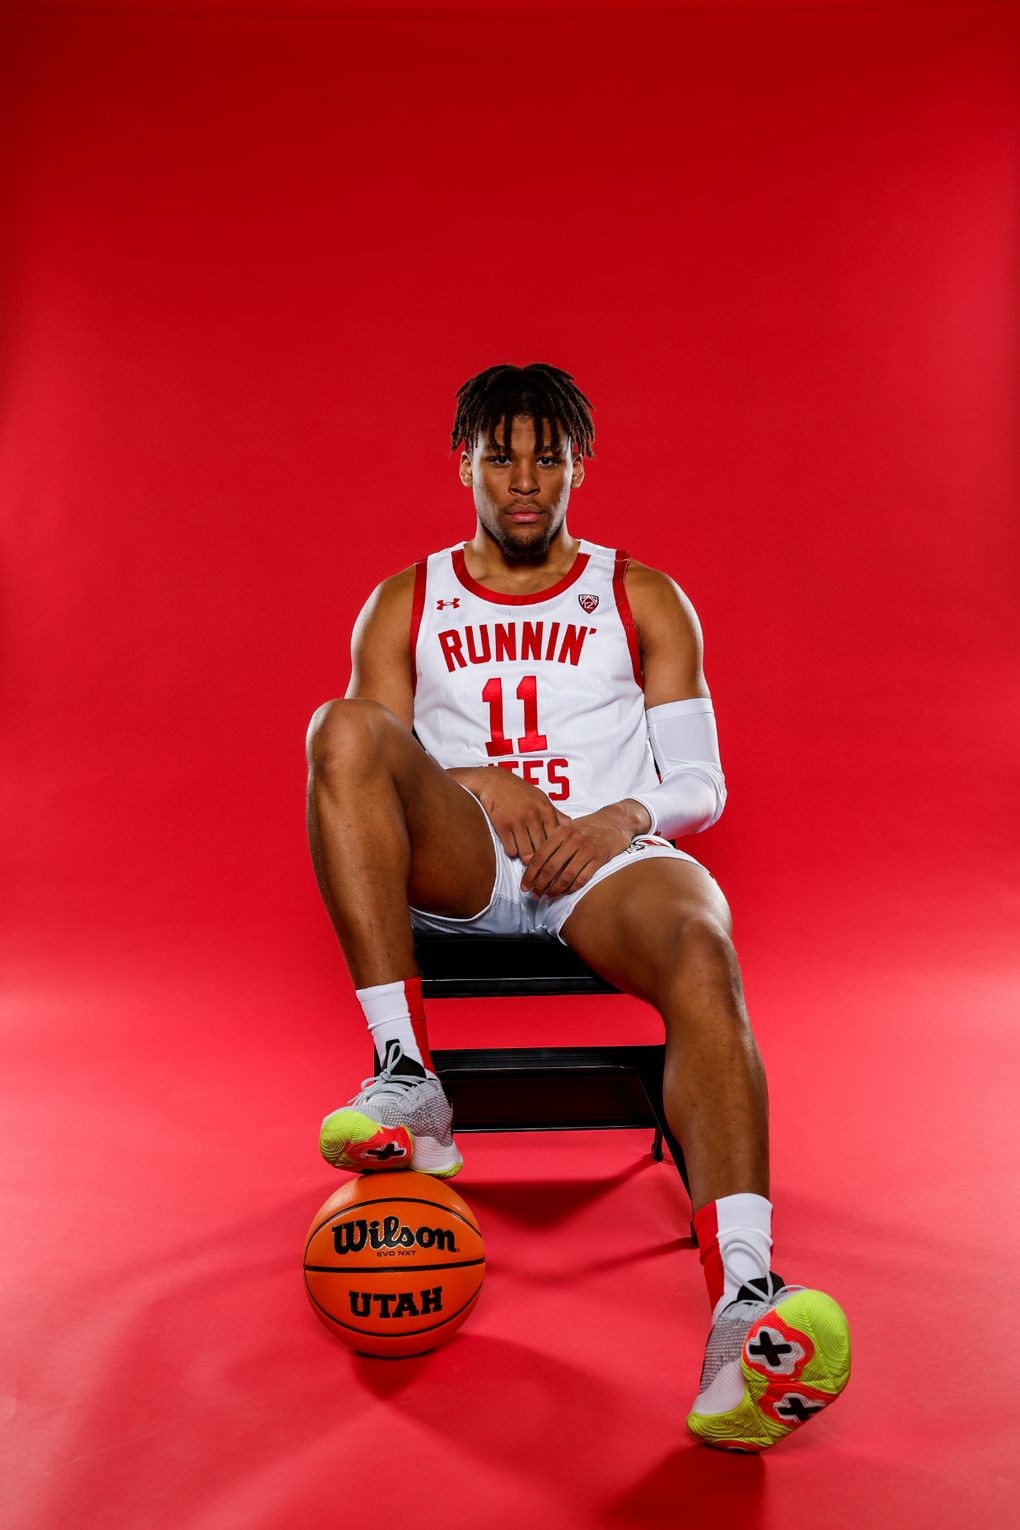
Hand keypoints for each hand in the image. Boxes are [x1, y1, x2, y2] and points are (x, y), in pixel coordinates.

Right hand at [450, 766, 568, 860]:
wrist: (493, 782)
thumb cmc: (520, 791)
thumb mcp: (541, 799)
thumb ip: (556, 814)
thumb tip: (572, 828)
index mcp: (546, 810)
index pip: (557, 839)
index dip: (556, 851)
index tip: (553, 857)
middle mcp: (534, 816)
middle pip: (542, 849)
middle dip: (540, 858)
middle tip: (538, 863)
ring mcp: (518, 821)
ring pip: (526, 853)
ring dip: (525, 856)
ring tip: (525, 853)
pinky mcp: (502, 826)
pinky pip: (511, 850)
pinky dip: (512, 851)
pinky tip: (513, 845)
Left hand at [520, 799, 651, 898]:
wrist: (616, 820)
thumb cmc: (589, 826)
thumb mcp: (567, 828)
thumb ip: (550, 842)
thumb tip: (529, 860)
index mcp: (562, 831)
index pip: (540, 855)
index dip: (529, 873)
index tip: (524, 885)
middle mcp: (573, 839)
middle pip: (551, 867)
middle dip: (539, 884)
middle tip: (533, 894)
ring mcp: (587, 849)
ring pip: (566, 875)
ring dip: (554, 889)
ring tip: (547, 896)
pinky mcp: (600, 858)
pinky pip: (582, 878)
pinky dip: (571, 888)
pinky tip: (564, 892)